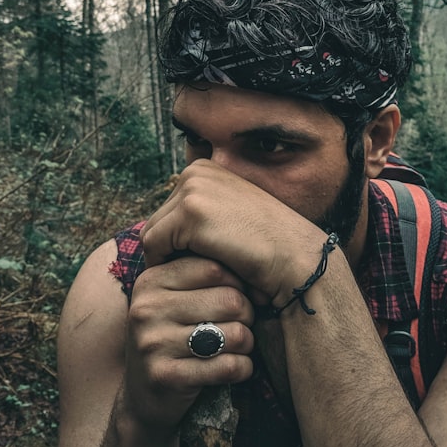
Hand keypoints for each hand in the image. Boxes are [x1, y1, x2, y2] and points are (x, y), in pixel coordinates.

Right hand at [118, 255, 255, 432]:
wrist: (144, 398)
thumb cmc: (174, 338)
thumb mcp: (177, 300)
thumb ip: (203, 275)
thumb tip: (254, 262)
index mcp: (151, 281)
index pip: (214, 267)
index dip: (239, 284)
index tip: (242, 297)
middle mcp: (147, 308)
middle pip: (230, 300)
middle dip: (248, 315)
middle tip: (241, 326)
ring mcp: (152, 343)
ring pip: (234, 334)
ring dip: (246, 344)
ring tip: (237, 347)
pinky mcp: (165, 377)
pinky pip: (228, 367)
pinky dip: (243, 369)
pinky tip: (236, 369)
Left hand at [139, 160, 329, 304]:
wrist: (294, 258)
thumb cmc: (265, 247)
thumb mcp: (229, 217)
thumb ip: (201, 214)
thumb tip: (159, 235)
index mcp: (205, 167)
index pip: (169, 209)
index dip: (177, 240)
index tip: (193, 262)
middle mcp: (197, 171)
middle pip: (158, 219)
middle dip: (170, 249)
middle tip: (190, 275)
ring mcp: (193, 189)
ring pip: (152, 233)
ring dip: (168, 259)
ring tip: (190, 279)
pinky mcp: (190, 213)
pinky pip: (154, 245)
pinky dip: (166, 266)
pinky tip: (189, 279)